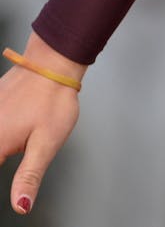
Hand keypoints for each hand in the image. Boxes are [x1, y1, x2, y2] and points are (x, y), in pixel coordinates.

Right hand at [0, 33, 83, 214]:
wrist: (51, 65)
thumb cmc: (53, 101)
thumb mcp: (46, 144)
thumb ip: (29, 176)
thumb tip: (21, 206)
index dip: (4, 187)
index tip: (13, 178)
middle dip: (4, 155)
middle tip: (22, 146)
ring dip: (4, 145)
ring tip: (24, 136)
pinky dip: (2, 132)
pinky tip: (11, 129)